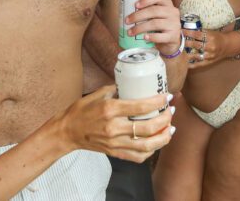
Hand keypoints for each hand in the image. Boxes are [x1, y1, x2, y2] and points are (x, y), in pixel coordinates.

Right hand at [59, 85, 174, 162]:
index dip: (158, 102)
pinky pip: (137, 156)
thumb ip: (117, 88)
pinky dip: (150, 151)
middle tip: (171, 112)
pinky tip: (156, 142)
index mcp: (111, 109)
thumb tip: (135, 82)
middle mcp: (114, 128)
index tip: (168, 96)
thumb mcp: (99, 93)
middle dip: (164, 120)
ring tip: (170, 129)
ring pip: (145, 145)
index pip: (140, 107)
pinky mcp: (114, 152)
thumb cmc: (82, 110)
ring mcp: (114, 143)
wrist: (68, 131)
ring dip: (162, 138)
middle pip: (147, 128)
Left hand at [126, 0, 180, 55]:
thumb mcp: (157, 14)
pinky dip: (151, 37)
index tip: (135, 5)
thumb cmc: (160, 24)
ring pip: (155, 24)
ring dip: (140, 28)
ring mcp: (174, 24)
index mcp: (167, 3)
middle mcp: (172, 12)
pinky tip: (144, 38)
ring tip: (130, 32)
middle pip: (154, 11)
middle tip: (127, 21)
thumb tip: (125, 8)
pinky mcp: (173, 36)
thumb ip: (147, 9)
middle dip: (138, 16)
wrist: (172, 40)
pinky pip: (161, 36)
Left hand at [182, 28, 225, 68]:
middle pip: (196, 45)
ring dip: (187, 53)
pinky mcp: (209, 61)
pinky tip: (185, 63)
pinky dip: (192, 64)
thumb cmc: (218, 37)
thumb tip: (187, 29)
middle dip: (185, 42)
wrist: (228, 45)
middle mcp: (210, 46)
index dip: (188, 33)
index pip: (197, 35)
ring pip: (196, 55)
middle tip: (177, 40)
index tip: (180, 31)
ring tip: (179, 51)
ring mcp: (210, 55)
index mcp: (210, 37)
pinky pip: (199, 64)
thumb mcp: (211, 32)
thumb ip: (201, 32)